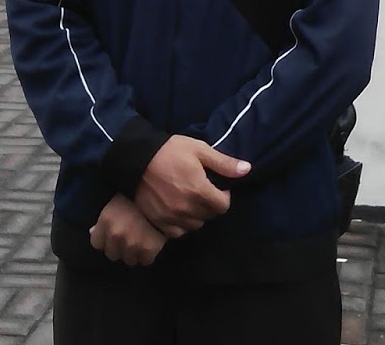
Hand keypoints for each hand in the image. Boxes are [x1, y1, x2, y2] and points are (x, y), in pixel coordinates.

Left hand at [89, 194, 165, 265]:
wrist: (164, 196)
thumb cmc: (137, 196)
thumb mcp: (116, 202)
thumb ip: (103, 219)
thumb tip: (93, 232)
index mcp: (105, 221)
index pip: (96, 244)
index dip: (105, 240)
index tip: (112, 235)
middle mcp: (116, 234)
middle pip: (112, 255)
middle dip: (119, 248)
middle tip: (129, 237)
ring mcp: (132, 244)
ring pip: (128, 260)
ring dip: (134, 252)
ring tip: (141, 240)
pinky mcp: (149, 250)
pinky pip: (145, 261)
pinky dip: (148, 254)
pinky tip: (151, 242)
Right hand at [134, 136, 249, 236]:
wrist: (137, 157)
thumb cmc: (170, 151)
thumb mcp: (199, 150)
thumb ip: (224, 163)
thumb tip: (247, 170)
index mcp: (200, 191)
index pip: (223, 206)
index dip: (223, 196)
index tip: (217, 187)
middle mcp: (188, 208)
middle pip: (209, 215)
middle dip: (210, 204)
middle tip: (201, 190)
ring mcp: (172, 217)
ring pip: (195, 225)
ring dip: (196, 215)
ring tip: (189, 200)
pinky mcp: (159, 222)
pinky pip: (178, 232)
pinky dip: (181, 224)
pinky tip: (177, 210)